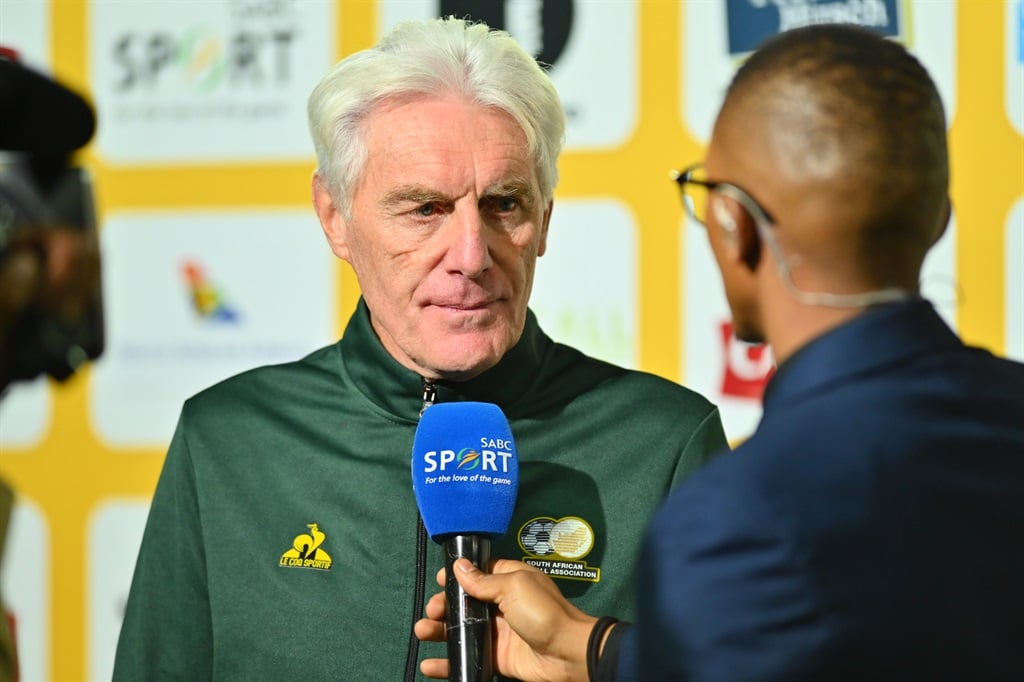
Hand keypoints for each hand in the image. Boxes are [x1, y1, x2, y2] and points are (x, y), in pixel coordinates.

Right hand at [414, 558, 596, 681]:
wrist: (567, 655)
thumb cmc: (544, 613)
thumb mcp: (513, 586)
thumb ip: (483, 580)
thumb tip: (459, 566)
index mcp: (509, 580)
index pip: (478, 573)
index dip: (457, 577)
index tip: (439, 581)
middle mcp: (502, 604)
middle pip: (464, 603)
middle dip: (443, 606)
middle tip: (432, 611)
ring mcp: (498, 632)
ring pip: (462, 629)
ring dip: (439, 631)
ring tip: (422, 632)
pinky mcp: (497, 656)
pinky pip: (468, 656)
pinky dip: (448, 661)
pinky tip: (430, 664)